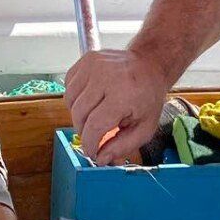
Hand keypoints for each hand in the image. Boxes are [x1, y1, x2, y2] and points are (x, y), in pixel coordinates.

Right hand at [64, 48, 172, 166]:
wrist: (150, 64)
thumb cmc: (148, 97)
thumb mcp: (144, 127)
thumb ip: (122, 146)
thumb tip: (101, 159)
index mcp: (123, 95)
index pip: (94, 127)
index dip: (90, 144)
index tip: (92, 151)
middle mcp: (105, 77)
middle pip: (79, 115)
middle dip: (84, 130)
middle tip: (95, 134)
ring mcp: (94, 65)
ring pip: (70, 101)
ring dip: (78, 114)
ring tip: (94, 115)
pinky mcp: (86, 59)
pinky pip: (69, 85)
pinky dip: (75, 97)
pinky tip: (90, 99)